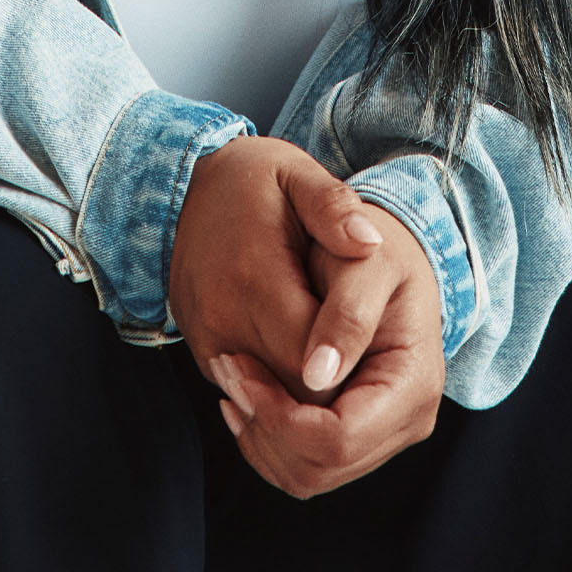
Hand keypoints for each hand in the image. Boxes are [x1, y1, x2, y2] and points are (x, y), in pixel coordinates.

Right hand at [166, 136, 383, 411]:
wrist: (185, 188)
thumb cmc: (253, 180)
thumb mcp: (297, 175)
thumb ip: (334, 207)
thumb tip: (371, 240)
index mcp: (254, 277)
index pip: (313, 353)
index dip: (353, 363)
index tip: (387, 353)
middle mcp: (223, 319)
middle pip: (293, 386)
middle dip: (339, 385)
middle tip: (377, 372)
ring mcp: (208, 341)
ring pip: (270, 396)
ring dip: (310, 392)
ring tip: (350, 369)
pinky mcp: (204, 352)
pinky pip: (250, 389)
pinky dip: (283, 385)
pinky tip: (314, 362)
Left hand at [201, 203, 445, 498]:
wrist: (386, 256)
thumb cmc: (377, 252)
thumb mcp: (367, 263)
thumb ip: (347, 313)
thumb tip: (318, 376)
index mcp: (414, 383)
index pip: (339, 438)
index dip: (281, 416)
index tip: (241, 368)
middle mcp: (407, 421)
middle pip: (319, 468)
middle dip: (264, 427)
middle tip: (230, 369)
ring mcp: (384, 436)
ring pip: (305, 477)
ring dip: (259, 437)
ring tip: (236, 380)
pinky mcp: (358, 437)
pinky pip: (302, 468)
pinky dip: (265, 439)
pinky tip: (248, 395)